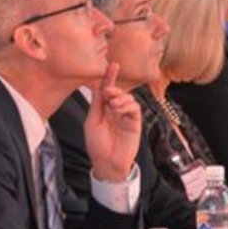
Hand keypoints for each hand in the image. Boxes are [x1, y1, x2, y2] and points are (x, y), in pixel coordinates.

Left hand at [84, 63, 141, 182]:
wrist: (107, 163)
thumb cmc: (97, 145)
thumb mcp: (92, 121)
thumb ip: (97, 104)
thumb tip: (100, 87)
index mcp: (103, 109)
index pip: (107, 90)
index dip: (110, 77)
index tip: (112, 65)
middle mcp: (115, 111)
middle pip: (118, 92)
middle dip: (114, 88)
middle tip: (108, 93)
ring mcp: (126, 116)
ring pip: (128, 98)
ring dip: (120, 98)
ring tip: (113, 105)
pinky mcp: (134, 123)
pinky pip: (135, 108)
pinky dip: (128, 105)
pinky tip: (120, 109)